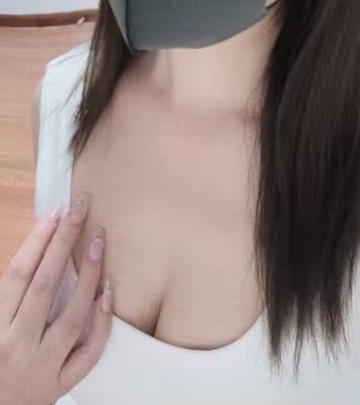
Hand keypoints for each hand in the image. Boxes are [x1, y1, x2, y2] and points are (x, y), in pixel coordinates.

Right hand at [0, 191, 112, 404]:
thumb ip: (12, 291)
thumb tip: (40, 246)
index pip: (18, 274)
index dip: (37, 241)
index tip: (55, 214)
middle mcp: (17, 344)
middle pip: (43, 286)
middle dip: (63, 244)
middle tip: (80, 211)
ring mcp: (41, 366)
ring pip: (70, 318)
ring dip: (87, 277)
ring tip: (99, 243)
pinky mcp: (61, 385)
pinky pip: (87, 354)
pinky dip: (100, 324)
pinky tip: (109, 295)